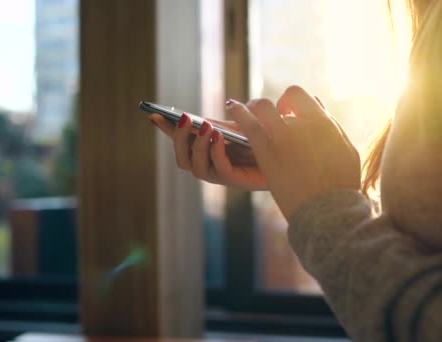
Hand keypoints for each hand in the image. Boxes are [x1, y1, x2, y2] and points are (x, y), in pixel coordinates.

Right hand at [149, 111, 265, 189]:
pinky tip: (218, 137)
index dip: (166, 130)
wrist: (288, 157)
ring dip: (197, 145)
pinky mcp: (235, 181)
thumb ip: (230, 119)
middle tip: (185, 118)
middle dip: (179, 137)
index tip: (154, 114)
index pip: (180, 141)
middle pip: (182, 157)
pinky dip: (215, 152)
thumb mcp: (243, 125)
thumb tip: (221, 108)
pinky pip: (218, 169)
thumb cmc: (264, 141)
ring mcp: (219, 174)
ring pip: (195, 166)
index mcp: (205, 149)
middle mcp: (208, 164)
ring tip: (205, 127)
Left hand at [226, 85, 360, 219]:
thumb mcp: (346, 151)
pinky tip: (230, 107)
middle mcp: (303, 124)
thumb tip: (320, 110)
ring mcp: (284, 136)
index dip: (291, 103)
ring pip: (262, 108)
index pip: (300, 97)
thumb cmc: (341, 186)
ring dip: (251, 106)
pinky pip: (248, 124)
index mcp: (323, 122)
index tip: (286, 113)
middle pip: (281, 103)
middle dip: (272, 108)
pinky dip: (238, 112)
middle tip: (265, 116)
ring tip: (239, 107)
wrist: (328, 211)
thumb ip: (332, 128)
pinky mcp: (267, 152)